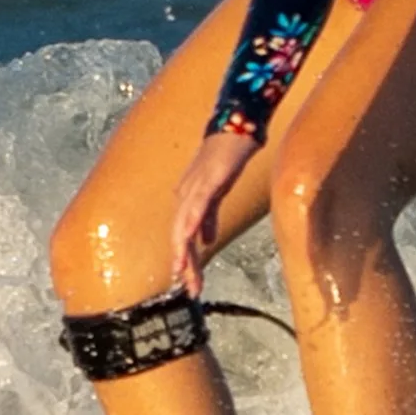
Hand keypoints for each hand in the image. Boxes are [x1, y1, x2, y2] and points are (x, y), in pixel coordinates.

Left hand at [169, 130, 254, 295]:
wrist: (235, 125)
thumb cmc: (227, 156)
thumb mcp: (218, 191)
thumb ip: (209, 215)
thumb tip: (206, 240)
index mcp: (187, 200)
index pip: (183, 237)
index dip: (186, 261)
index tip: (190, 284)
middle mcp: (185, 195)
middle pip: (180, 236)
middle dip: (184, 265)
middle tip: (190, 290)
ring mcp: (195, 187)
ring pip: (184, 225)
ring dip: (183, 251)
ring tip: (185, 274)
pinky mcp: (208, 178)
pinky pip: (197, 205)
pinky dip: (193, 224)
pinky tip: (193, 240)